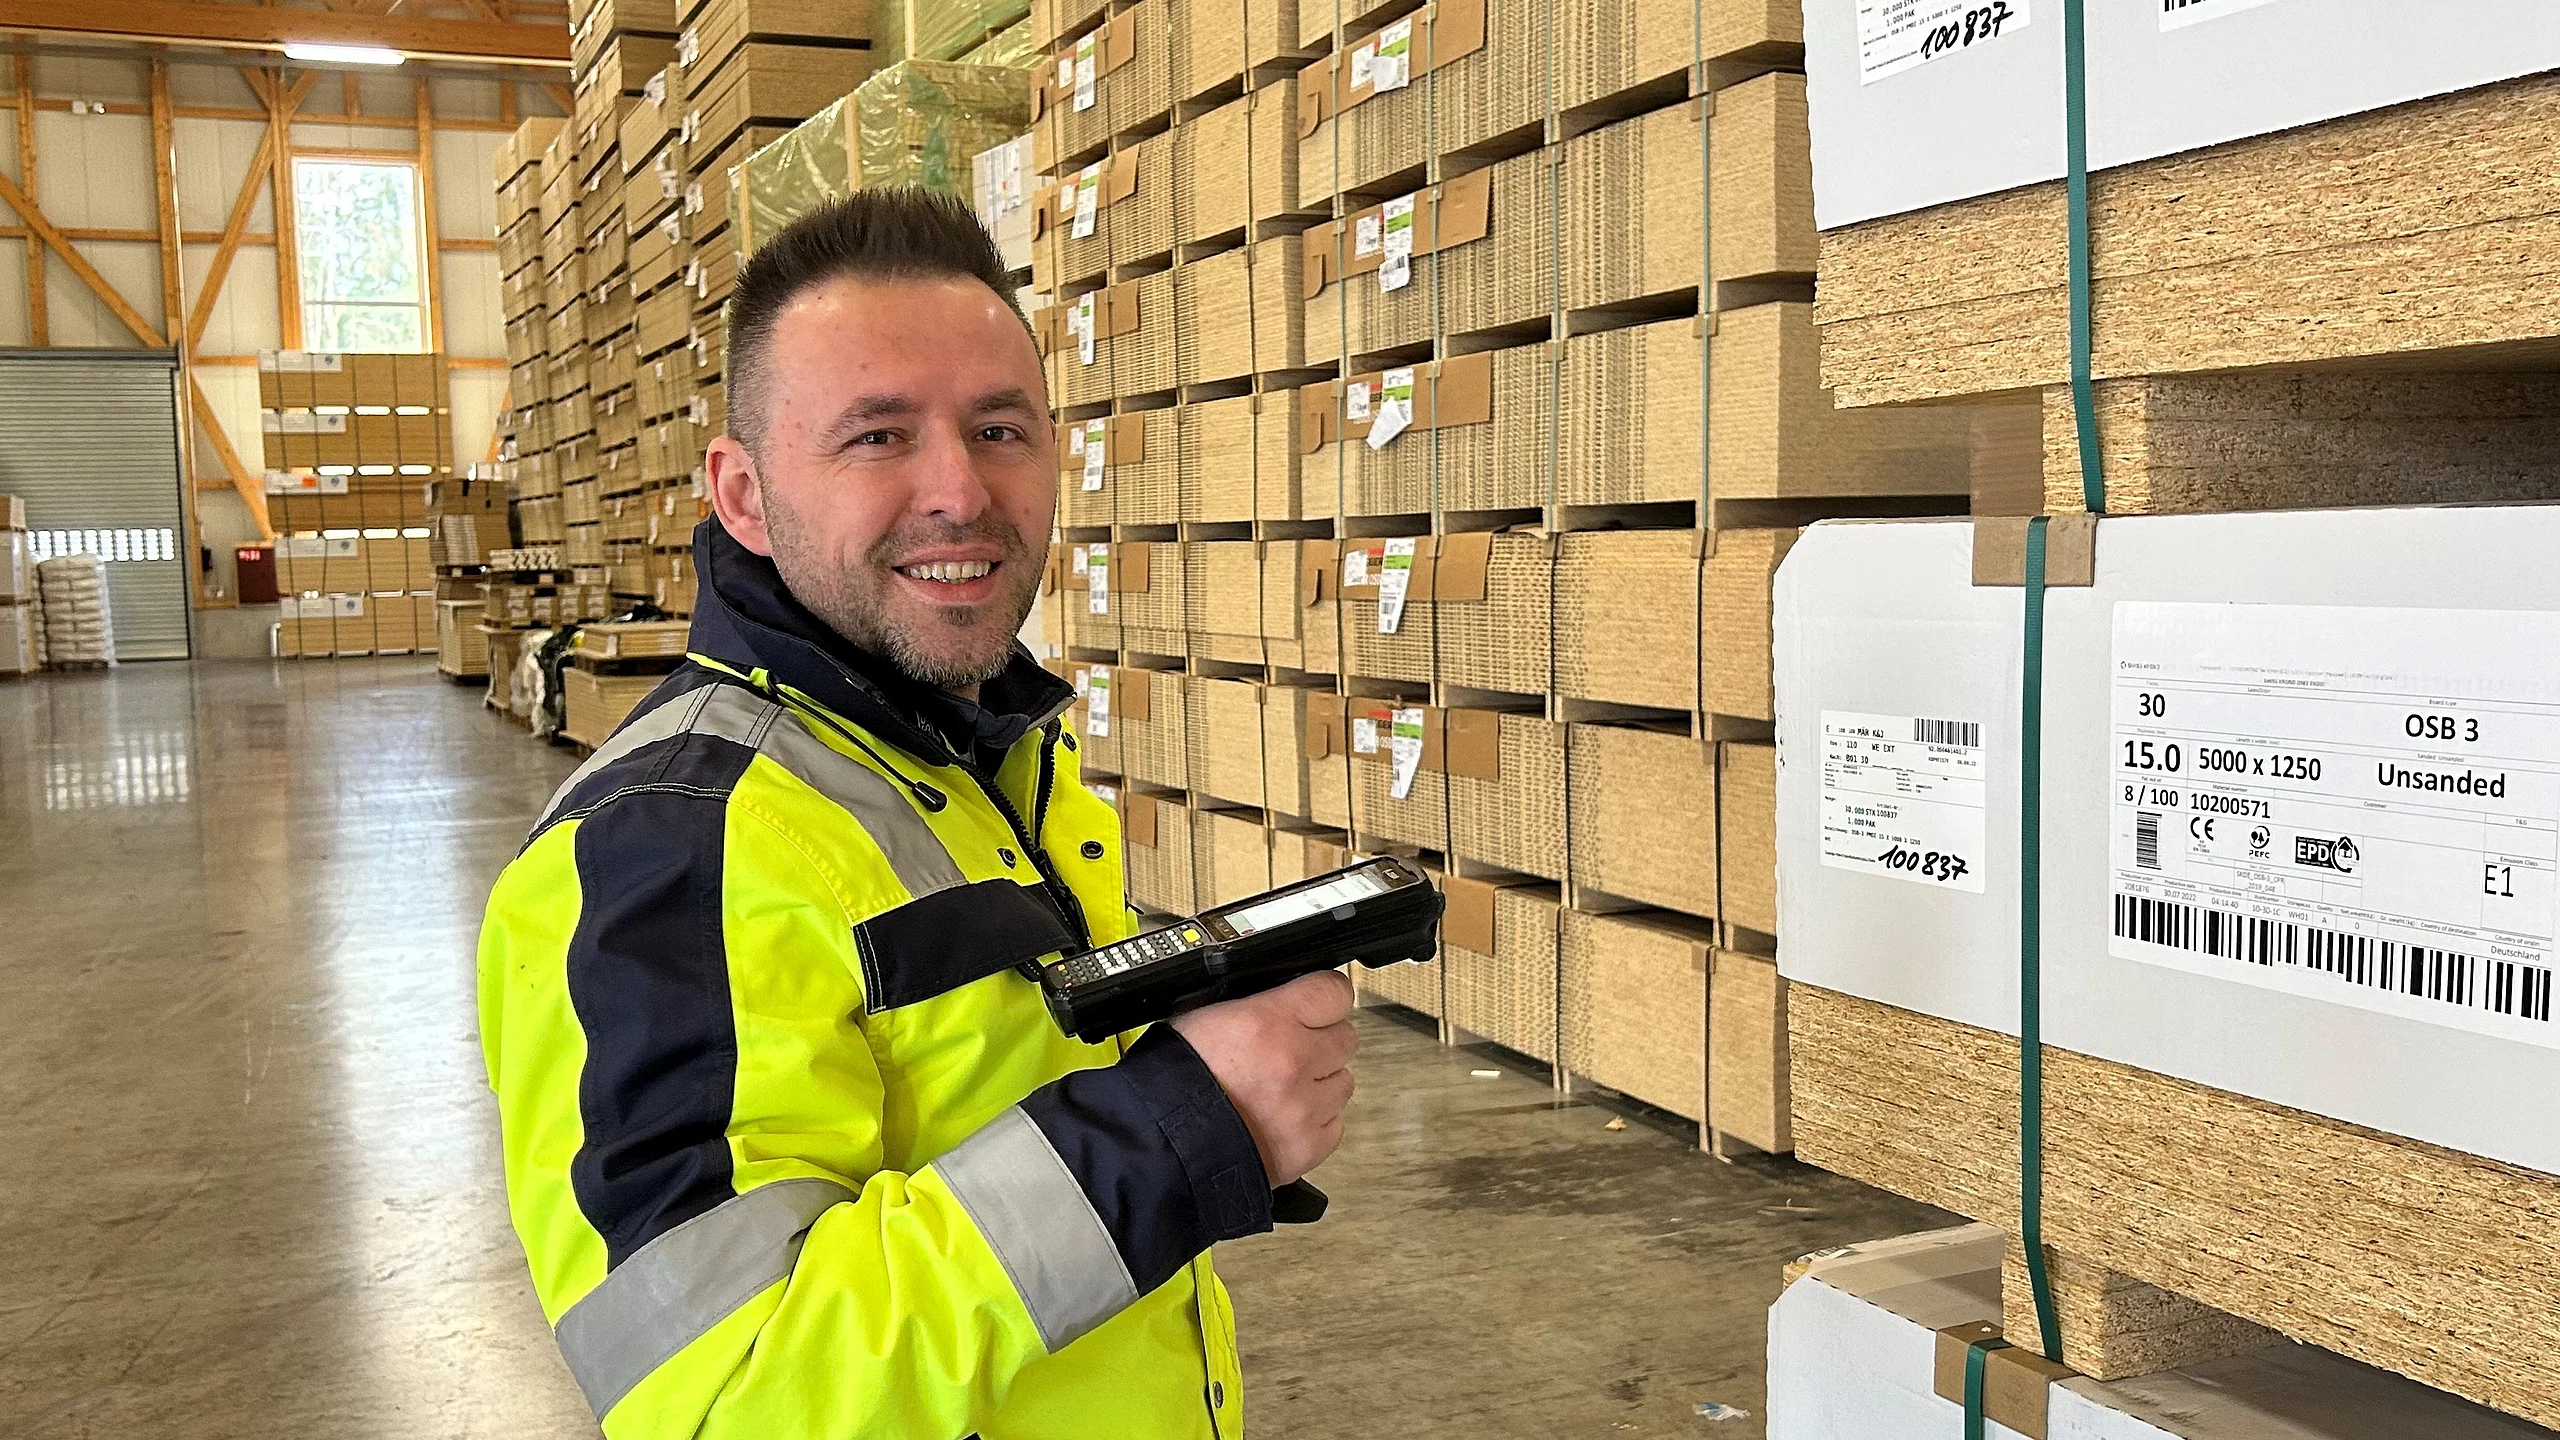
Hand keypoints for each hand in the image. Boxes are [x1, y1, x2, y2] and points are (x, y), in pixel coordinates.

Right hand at [1169, 970, 1357, 1185]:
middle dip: (1321, 1042)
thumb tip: (1285, 998)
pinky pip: (1335, 1125)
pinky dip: (1315, 1123)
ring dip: (1320, 1084)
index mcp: (1267, 1022)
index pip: (1333, 992)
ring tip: (1282, 1092)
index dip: (1325, 997)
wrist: (1161, 1146)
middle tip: (1292, 1053)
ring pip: (1344, 1082)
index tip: (1319, 1004)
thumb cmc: (1174, 1083)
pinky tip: (1283, 1120)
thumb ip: (1257, 1005)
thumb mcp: (1207, 1017)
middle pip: (1345, 1038)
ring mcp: (1305, 1108)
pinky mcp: (1308, 1147)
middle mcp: (1293, 1062)